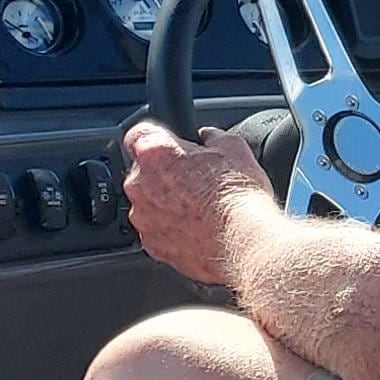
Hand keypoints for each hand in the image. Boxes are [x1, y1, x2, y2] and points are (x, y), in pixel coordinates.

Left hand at [120, 119, 274, 288]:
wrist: (242, 240)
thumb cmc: (235, 196)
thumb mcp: (233, 146)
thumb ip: (210, 137)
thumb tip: (207, 138)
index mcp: (155, 153)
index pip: (138, 135)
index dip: (157, 139)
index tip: (170, 146)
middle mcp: (140, 184)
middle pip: (144, 172)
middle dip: (165, 174)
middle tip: (196, 181)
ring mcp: (143, 218)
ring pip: (149, 204)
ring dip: (166, 204)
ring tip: (200, 209)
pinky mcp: (152, 245)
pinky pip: (157, 231)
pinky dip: (171, 230)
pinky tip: (198, 229)